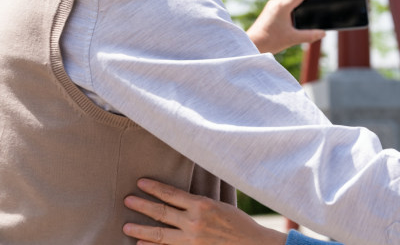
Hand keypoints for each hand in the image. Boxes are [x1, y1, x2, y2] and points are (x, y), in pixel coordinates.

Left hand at [123, 178, 287, 244]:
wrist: (251, 244)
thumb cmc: (238, 222)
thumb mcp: (220, 205)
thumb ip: (200, 203)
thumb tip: (180, 198)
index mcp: (202, 205)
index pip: (172, 193)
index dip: (154, 187)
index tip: (140, 182)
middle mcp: (194, 222)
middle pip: (161, 213)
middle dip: (142, 206)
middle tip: (126, 200)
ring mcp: (191, 240)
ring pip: (160, 234)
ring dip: (141, 229)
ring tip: (126, 226)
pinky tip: (140, 244)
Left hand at [246, 0, 325, 53]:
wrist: (252, 44)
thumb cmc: (270, 41)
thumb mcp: (293, 39)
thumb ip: (309, 36)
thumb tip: (322, 33)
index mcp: (282, 6)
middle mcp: (276, 3)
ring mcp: (271, 5)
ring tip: (309, 1)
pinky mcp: (268, 10)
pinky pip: (283, 0)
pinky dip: (292, 0)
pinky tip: (296, 9)